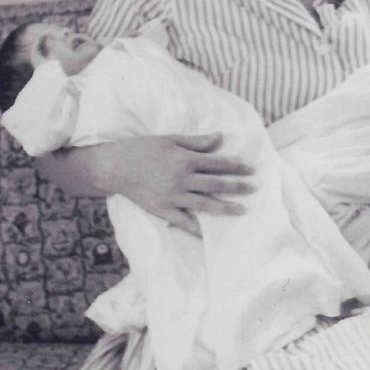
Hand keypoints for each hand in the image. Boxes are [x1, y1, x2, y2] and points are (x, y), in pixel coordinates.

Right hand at [43, 133, 254, 236]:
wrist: (115, 166)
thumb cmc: (142, 148)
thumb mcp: (171, 139)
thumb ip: (197, 142)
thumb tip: (220, 137)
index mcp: (186, 160)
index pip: (218, 163)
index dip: (236, 166)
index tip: (251, 169)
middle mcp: (182, 179)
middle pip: (216, 184)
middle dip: (237, 186)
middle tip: (254, 188)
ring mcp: (173, 196)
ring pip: (205, 204)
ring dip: (225, 207)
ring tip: (242, 210)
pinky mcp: (162, 209)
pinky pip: (183, 221)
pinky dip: (196, 227)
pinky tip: (209, 232)